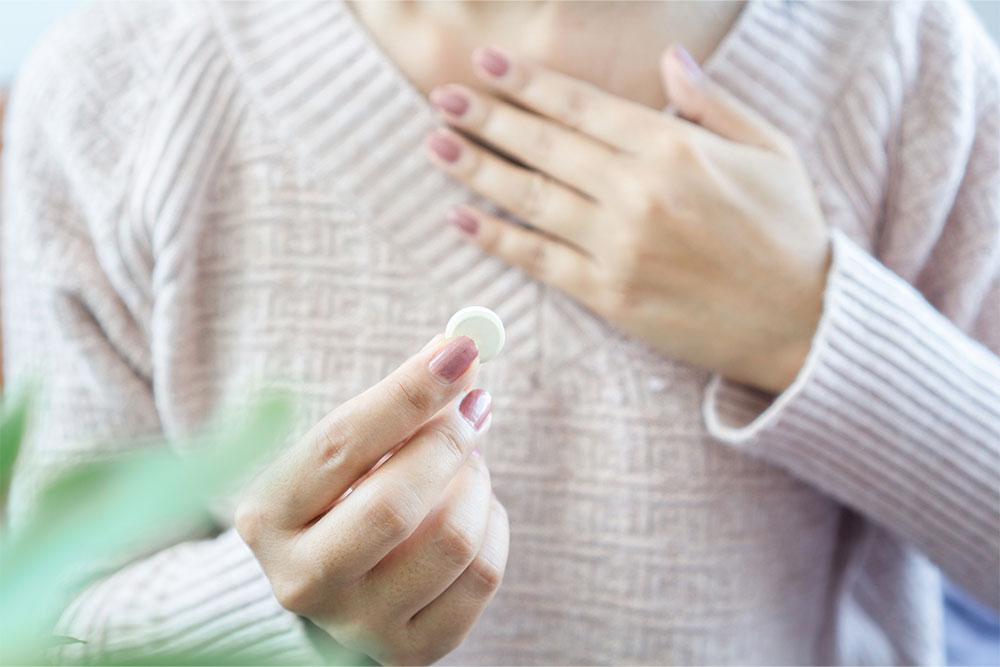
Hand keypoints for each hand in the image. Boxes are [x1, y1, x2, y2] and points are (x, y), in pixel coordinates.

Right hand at [235, 334, 507, 664]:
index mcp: (268, 516)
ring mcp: (358, 625)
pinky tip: (475, 511)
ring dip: (476, 483)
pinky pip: (483, 576)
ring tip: (467, 465)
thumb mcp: (346, 452)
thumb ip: (395, 407)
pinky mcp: (411, 651)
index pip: (341, 444)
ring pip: (452, 539)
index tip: (460, 346)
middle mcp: (302, 579)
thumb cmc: (340, 500)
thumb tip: (463, 354)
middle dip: (448, 440)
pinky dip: (494, 525)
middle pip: (396, 503)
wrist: (332, 590)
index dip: (407, 392)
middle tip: (473, 407)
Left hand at [424, 45, 831, 393]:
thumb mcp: (768, 150)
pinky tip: (460, 217)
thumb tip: (669, 56)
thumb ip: (712, 102)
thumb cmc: (789, 231)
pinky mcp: (609, 295)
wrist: (803, 323)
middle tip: (440, 97)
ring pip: (530, 198)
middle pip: (543, 145)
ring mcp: (619, 246)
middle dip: (486, 117)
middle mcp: (638, 192)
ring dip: (475, 169)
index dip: (527, 82)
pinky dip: (496, 238)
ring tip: (434, 145)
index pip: (581, 105)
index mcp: (675, 148)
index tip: (485, 63)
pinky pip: (539, 259)